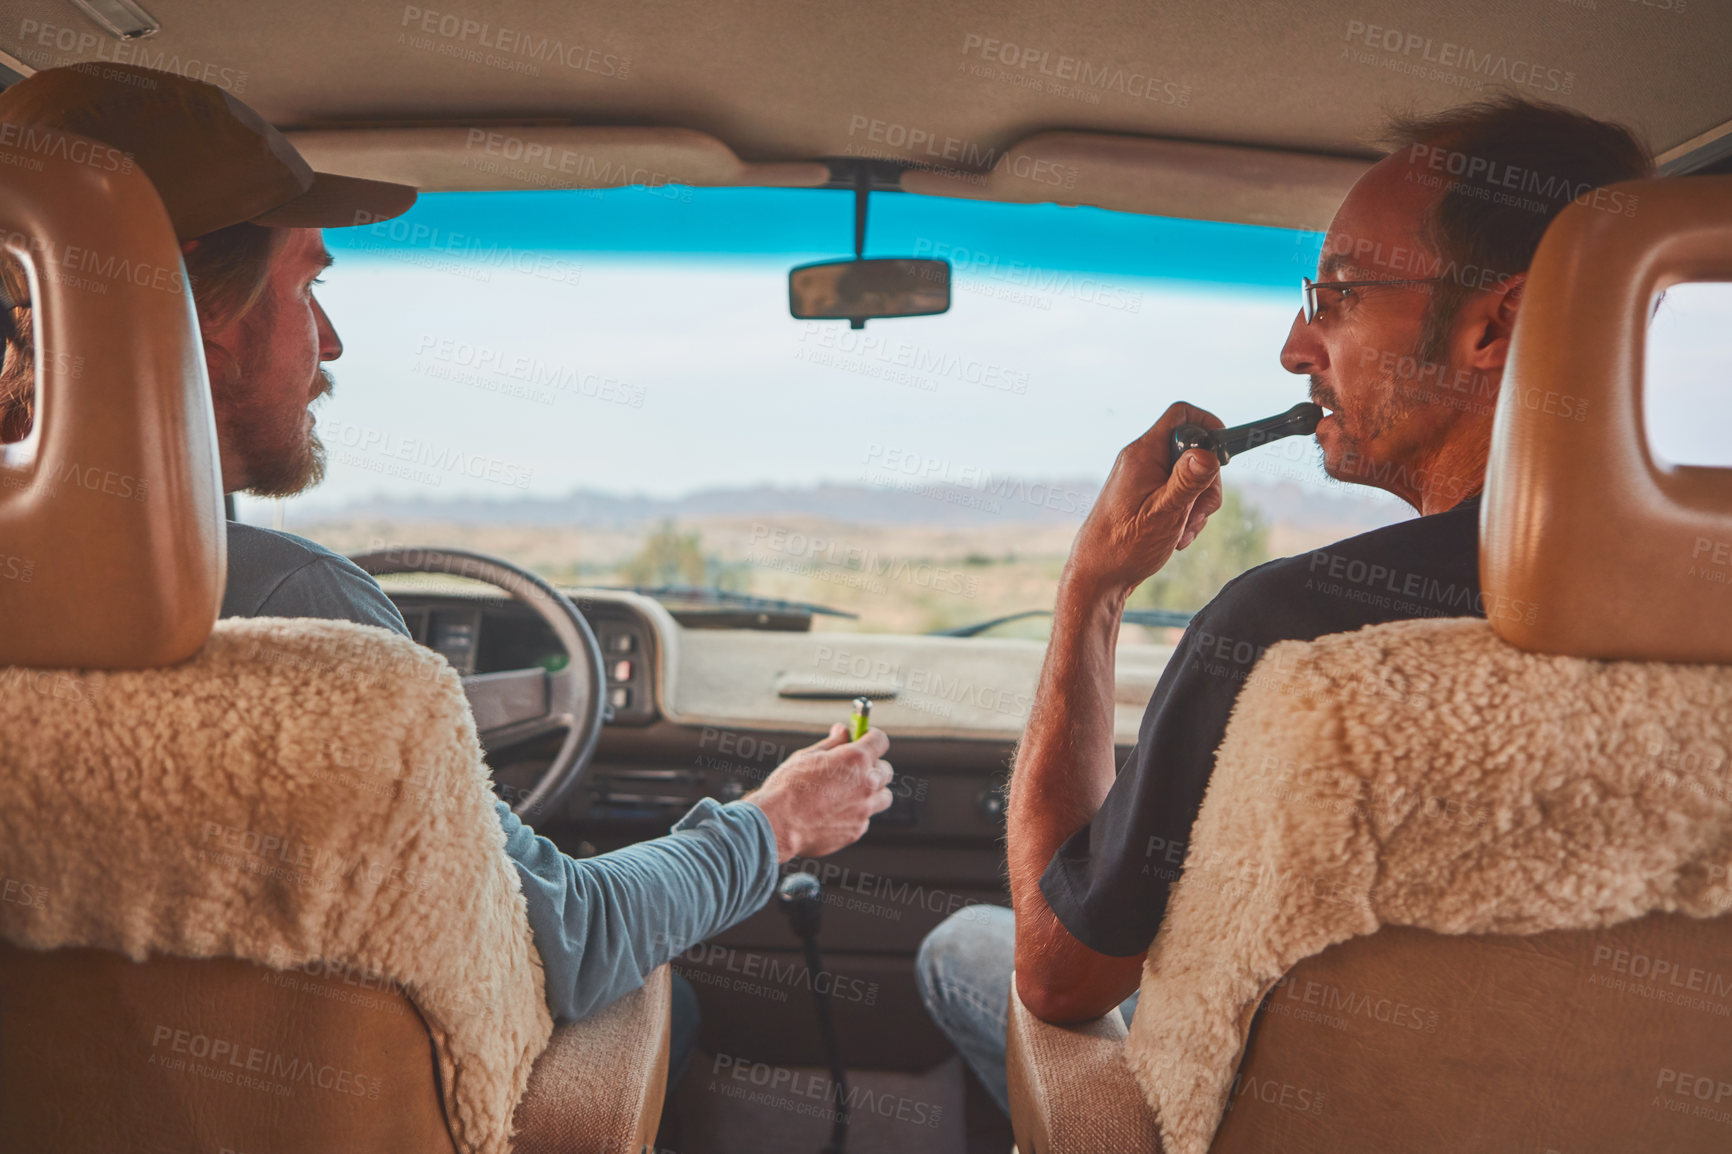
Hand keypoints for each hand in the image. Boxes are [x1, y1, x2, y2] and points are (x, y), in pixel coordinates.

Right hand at [743, 724, 892, 861]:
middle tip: (853, 768)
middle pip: (886, 770)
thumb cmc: (788, 786)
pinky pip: (865, 818)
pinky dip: (856, 814)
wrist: (778, 824)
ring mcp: (864, 809)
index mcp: (855, 759)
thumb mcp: (807, 756)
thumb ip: (832, 743)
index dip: (871, 737)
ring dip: (872, 792)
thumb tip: (843, 730)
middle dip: (873, 766)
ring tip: (848, 793)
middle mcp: (866, 784)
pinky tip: (834, 813)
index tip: (862, 739)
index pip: (880, 740)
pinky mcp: (856, 830)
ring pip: (883, 797)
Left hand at [1067, 402, 1224, 597]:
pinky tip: (1175, 536)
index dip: (1209, 424)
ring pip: (1190, 476)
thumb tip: (1207, 453)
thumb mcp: (1164, 515)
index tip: (1224, 456)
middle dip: (1207, 482)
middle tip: (1198, 513)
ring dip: (1197, 505)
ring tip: (1182, 531)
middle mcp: (1141, 459)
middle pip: (1193, 450)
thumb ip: (1186, 482)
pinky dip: (1186, 514)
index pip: (1181, 414)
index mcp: (1142, 455)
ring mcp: (1143, 477)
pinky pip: (1179, 493)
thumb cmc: (1124, 548)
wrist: (1098, 576)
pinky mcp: (1146, 494)